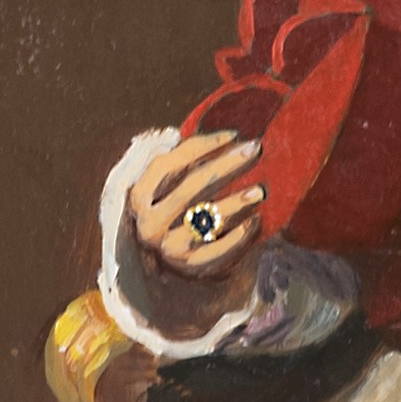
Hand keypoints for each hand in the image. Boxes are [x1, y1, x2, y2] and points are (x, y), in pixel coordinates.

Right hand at [126, 130, 265, 337]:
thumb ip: (178, 162)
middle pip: (190, 187)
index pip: (166, 164)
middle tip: (255, 149)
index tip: (233, 134)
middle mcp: (149, 224)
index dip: (199, 146)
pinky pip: (220, 249)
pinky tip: (256, 220)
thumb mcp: (171, 187)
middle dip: (226, 164)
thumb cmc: (182, 211)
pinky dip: (239, 235)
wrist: (184, 267)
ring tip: (260, 191)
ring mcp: (169, 248)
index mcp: (140, 198)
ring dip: (235, 203)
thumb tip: (190, 133)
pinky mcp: (192, 268)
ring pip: (205, 220)